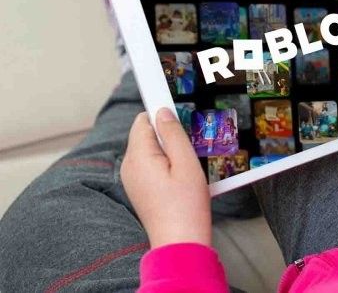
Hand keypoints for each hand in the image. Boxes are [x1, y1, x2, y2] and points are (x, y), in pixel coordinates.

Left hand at [121, 108, 211, 248]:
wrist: (180, 242)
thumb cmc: (186, 206)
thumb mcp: (186, 163)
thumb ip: (173, 134)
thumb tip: (162, 112)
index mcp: (138, 156)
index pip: (143, 120)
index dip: (162, 115)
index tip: (182, 120)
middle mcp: (129, 166)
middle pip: (145, 134)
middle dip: (167, 135)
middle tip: (190, 149)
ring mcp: (132, 178)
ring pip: (149, 150)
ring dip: (168, 151)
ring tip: (186, 168)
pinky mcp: (139, 188)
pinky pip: (150, 165)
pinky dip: (165, 165)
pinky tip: (180, 178)